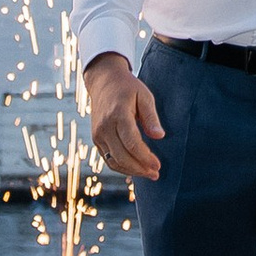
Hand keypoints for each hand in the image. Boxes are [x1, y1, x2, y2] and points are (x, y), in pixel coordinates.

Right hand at [85, 50, 162, 178]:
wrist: (103, 82)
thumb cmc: (128, 88)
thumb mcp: (144, 96)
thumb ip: (151, 117)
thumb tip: (159, 136)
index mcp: (118, 115)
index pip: (132, 143)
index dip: (145, 157)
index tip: (158, 166)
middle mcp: (105, 127)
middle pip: (122, 156)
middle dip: (140, 168)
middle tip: (156, 173)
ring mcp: (98, 134)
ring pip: (113, 161)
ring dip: (131, 171)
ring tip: (148, 173)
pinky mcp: (96, 139)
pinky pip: (108, 159)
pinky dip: (121, 166)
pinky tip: (135, 168)